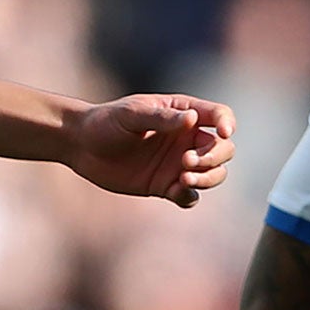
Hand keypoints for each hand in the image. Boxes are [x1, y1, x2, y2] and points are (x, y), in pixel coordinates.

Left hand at [62, 93, 234, 207]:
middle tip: (186, 162)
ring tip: (184, 179)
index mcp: (183, 113)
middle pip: (222, 149)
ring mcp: (178, 163)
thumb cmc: (107, 121)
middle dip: (212, 157)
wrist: (82, 146)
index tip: (224, 133)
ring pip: (213, 173)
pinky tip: (176, 192)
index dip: (227, 123)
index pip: (219, 115)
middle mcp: (186, 139)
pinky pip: (190, 195)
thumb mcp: (132, 115)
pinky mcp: (166, 185)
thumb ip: (162, 118)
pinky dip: (190, 195)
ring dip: (207, 178)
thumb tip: (192, 119)